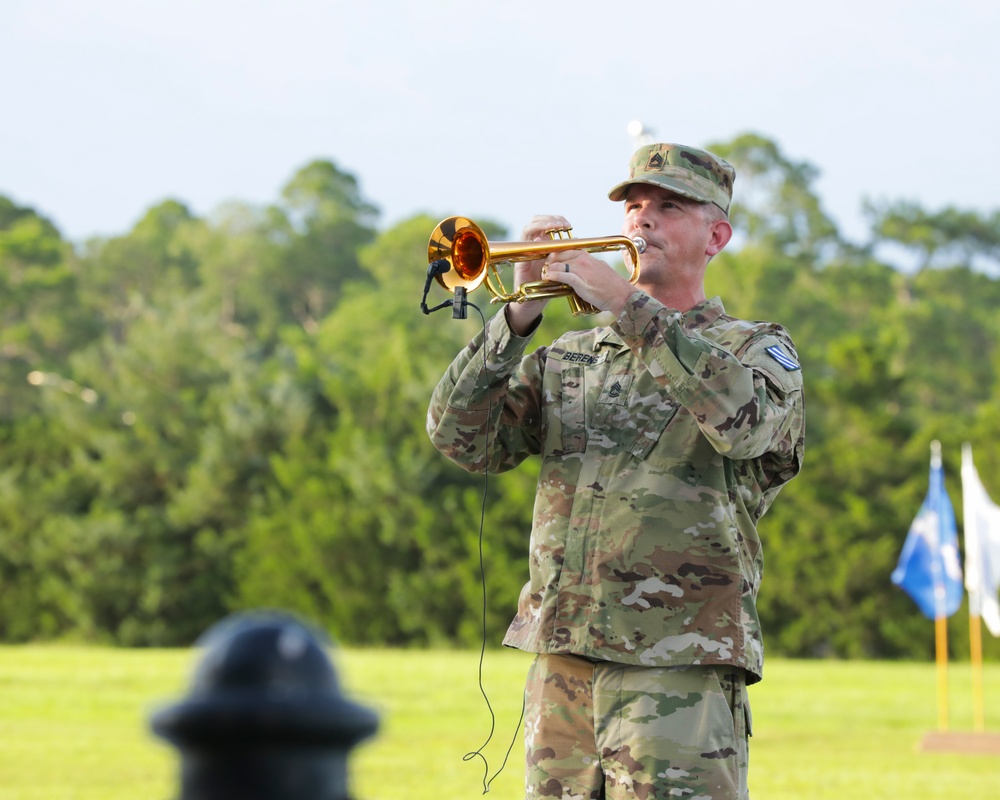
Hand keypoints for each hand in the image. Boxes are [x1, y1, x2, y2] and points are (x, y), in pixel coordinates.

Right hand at [505, 215, 570, 334]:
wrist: (533, 304)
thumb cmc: (547, 286)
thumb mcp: (559, 267)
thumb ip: (564, 254)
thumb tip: (576, 239)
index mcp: (542, 245)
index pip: (546, 224)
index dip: (556, 220)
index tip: (568, 225)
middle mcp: (532, 246)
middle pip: (536, 221)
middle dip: (549, 219)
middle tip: (562, 224)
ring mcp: (525, 252)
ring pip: (528, 229)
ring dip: (541, 225)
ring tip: (554, 226)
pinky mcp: (520, 261)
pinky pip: (523, 246)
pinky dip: (532, 241)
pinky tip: (541, 239)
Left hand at [541, 249, 636, 316]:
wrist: (621, 295)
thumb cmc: (610, 286)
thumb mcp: (597, 269)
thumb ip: (586, 266)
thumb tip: (575, 269)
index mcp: (586, 255)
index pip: (564, 250)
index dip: (554, 255)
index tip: (549, 261)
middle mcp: (583, 260)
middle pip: (558, 256)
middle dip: (549, 262)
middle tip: (545, 269)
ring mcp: (581, 270)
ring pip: (558, 265)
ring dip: (548, 270)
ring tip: (545, 276)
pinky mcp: (580, 281)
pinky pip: (562, 275)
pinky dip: (553, 276)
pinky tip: (549, 278)